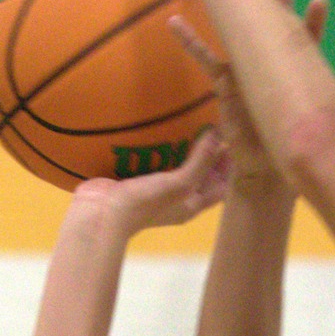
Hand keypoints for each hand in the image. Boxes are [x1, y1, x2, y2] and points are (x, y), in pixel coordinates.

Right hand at [72, 128, 232, 233]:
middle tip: (216, 125)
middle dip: (210, 155)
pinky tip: (159, 127)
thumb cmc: (144, 203)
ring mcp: (156, 189)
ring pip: (177, 166)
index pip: (221, 187)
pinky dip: (159, 146)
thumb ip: (200, 162)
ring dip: (185, 148)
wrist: (100, 214)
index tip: (234, 140)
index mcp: (191, 205)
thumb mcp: (179, 183)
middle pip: (202, 175)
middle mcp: (177, 198)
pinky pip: (153, 160)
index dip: (230, 167)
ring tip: (192, 121)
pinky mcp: (136, 178)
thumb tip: (218, 136)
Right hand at [171, 0, 327, 189]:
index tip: (320, 3)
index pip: (307, 37)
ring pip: (241, 27)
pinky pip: (204, 59)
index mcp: (296, 67)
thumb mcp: (319, 123)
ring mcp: (246, 67)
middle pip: (274, 17)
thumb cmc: (296, 142)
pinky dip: (189, 41)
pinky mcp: (225, 83)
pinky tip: (174, 22)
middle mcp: (271, 61)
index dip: (314, 20)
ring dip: (237, 1)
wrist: (269, 169)